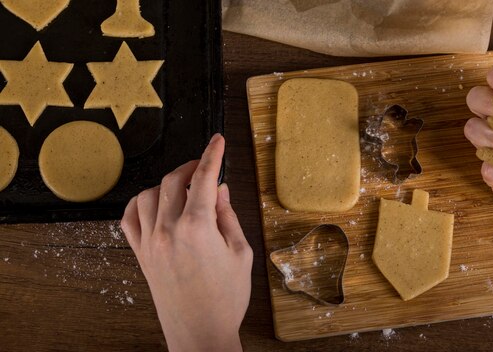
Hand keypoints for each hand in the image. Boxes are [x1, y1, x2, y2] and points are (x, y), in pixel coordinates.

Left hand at [121, 134, 251, 351]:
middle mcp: (168, 230)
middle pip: (174, 180)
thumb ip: (228, 216)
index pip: (204, 177)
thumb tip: (220, 190)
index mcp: (197, 228)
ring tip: (185, 189)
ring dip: (168, 184)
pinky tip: (154, 204)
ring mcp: (150, 242)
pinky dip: (140, 203)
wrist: (200, 333)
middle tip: (205, 168)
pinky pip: (129, 217)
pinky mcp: (140, 255)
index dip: (213, 154)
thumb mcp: (240, 252)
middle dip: (191, 166)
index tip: (218, 141)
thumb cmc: (225, 298)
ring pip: (150, 194)